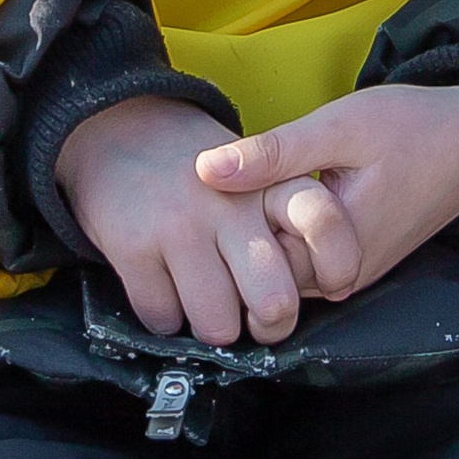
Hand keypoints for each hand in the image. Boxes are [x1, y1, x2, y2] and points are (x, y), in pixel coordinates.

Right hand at [53, 98, 313, 346]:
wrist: (120, 132)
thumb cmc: (205, 179)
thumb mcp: (260, 177)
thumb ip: (296, 224)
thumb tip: (329, 292)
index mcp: (269, 183)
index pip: (324, 222)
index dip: (338, 269)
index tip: (331, 286)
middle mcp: (228, 205)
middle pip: (274, 302)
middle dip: (269, 326)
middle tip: (258, 318)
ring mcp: (177, 227)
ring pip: (217, 325)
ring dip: (213, 327)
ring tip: (208, 299)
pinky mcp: (132, 247)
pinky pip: (164, 320)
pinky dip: (166, 318)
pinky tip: (168, 288)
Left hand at [196, 81, 458, 306]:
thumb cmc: (413, 129)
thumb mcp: (339, 128)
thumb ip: (273, 153)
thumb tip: (202, 170)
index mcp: (336, 251)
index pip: (253, 262)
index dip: (232, 223)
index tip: (230, 185)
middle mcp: (343, 277)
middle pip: (264, 270)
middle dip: (244, 230)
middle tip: (235, 183)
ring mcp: (352, 274)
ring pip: (283, 266)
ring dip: (266, 230)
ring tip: (257, 186)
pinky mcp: (357, 263)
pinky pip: (305, 259)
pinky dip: (288, 230)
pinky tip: (282, 195)